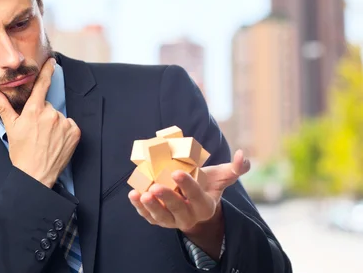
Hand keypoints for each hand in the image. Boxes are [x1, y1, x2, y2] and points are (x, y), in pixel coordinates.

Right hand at [0, 58, 80, 187]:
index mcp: (34, 110)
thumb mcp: (10, 127)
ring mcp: (64, 123)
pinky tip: (56, 142)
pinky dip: (65, 131)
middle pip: (48, 106)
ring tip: (46, 139)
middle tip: (36, 132)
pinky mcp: (75, 132)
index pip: (42, 85)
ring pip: (59, 116)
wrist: (36, 175)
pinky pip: (70, 125)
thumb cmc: (21, 153)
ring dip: (54, 124)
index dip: (47, 71)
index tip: (52, 60)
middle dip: (43, 114)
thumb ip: (3, 106)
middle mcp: (51, 114)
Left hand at [128, 149, 250, 232]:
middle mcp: (189, 217)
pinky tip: (133, 195)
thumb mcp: (221, 177)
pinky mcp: (159, 220)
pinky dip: (140, 208)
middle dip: (167, 199)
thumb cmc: (207, 185)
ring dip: (151, 207)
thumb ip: (235, 168)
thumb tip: (243, 155)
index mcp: (205, 206)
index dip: (188, 186)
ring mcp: (173, 220)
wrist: (193, 201)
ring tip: (141, 195)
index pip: (197, 197)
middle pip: (178, 210)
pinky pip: (149, 217)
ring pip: (162, 218)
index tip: (177, 172)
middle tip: (156, 187)